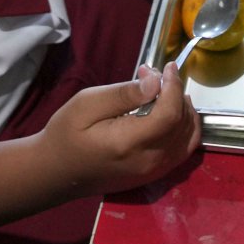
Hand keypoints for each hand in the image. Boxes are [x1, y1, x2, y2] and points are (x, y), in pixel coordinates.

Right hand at [36, 66, 201, 194]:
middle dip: (177, 94)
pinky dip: (185, 129)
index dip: (174, 87)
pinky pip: (183, 151)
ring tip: (166, 92)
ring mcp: (153, 172)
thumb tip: (156, 82)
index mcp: (129, 143)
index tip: (167, 67)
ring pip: (188, 138)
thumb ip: (124, 94)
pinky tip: (171, 113)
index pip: (170, 114)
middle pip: (182, 124)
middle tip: (158, 76)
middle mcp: (148, 162)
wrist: (55, 173)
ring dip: (184, 110)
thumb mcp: (87, 104)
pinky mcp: (153, 176)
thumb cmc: (66, 134)